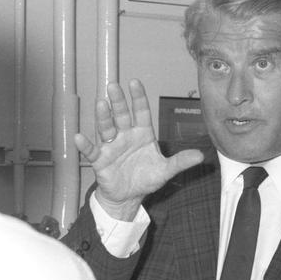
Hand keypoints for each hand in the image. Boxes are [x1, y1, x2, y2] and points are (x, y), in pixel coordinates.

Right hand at [74, 79, 205, 221]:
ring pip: (106, 128)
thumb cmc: (145, 178)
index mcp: (142, 134)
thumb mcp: (165, 171)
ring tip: (101, 103)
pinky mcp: (100, 160)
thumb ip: (180, 161)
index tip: (134, 82)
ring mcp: (112, 146)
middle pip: (121, 115)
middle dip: (118, 101)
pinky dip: (85, 145)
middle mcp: (125, 136)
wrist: (129, 196)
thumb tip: (201, 156)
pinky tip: (79, 137)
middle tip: (113, 86)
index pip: (141, 112)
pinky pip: (92, 151)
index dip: (138, 97)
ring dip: (103, 116)